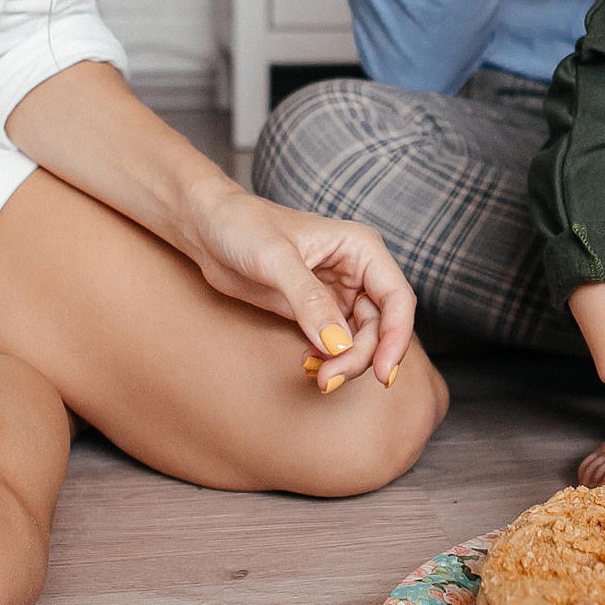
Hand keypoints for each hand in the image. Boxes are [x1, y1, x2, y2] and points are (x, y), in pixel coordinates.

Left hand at [183, 185, 415, 392]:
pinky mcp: (315, 310)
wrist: (208, 228)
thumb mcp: (274, 260)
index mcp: (360, 247)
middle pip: (380, 325)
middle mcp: (356, 270)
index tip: (382, 372)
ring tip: (319, 376)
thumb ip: (309, 300)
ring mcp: (337, 292)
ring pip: (360, 338)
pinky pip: (336, 343)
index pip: (397, 297)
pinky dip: (328, 359)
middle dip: (360, 356)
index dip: (396, 337)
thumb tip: (339, 344)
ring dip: (345, 362)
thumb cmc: (241, 226)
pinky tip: (308, 363)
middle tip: (329, 378)